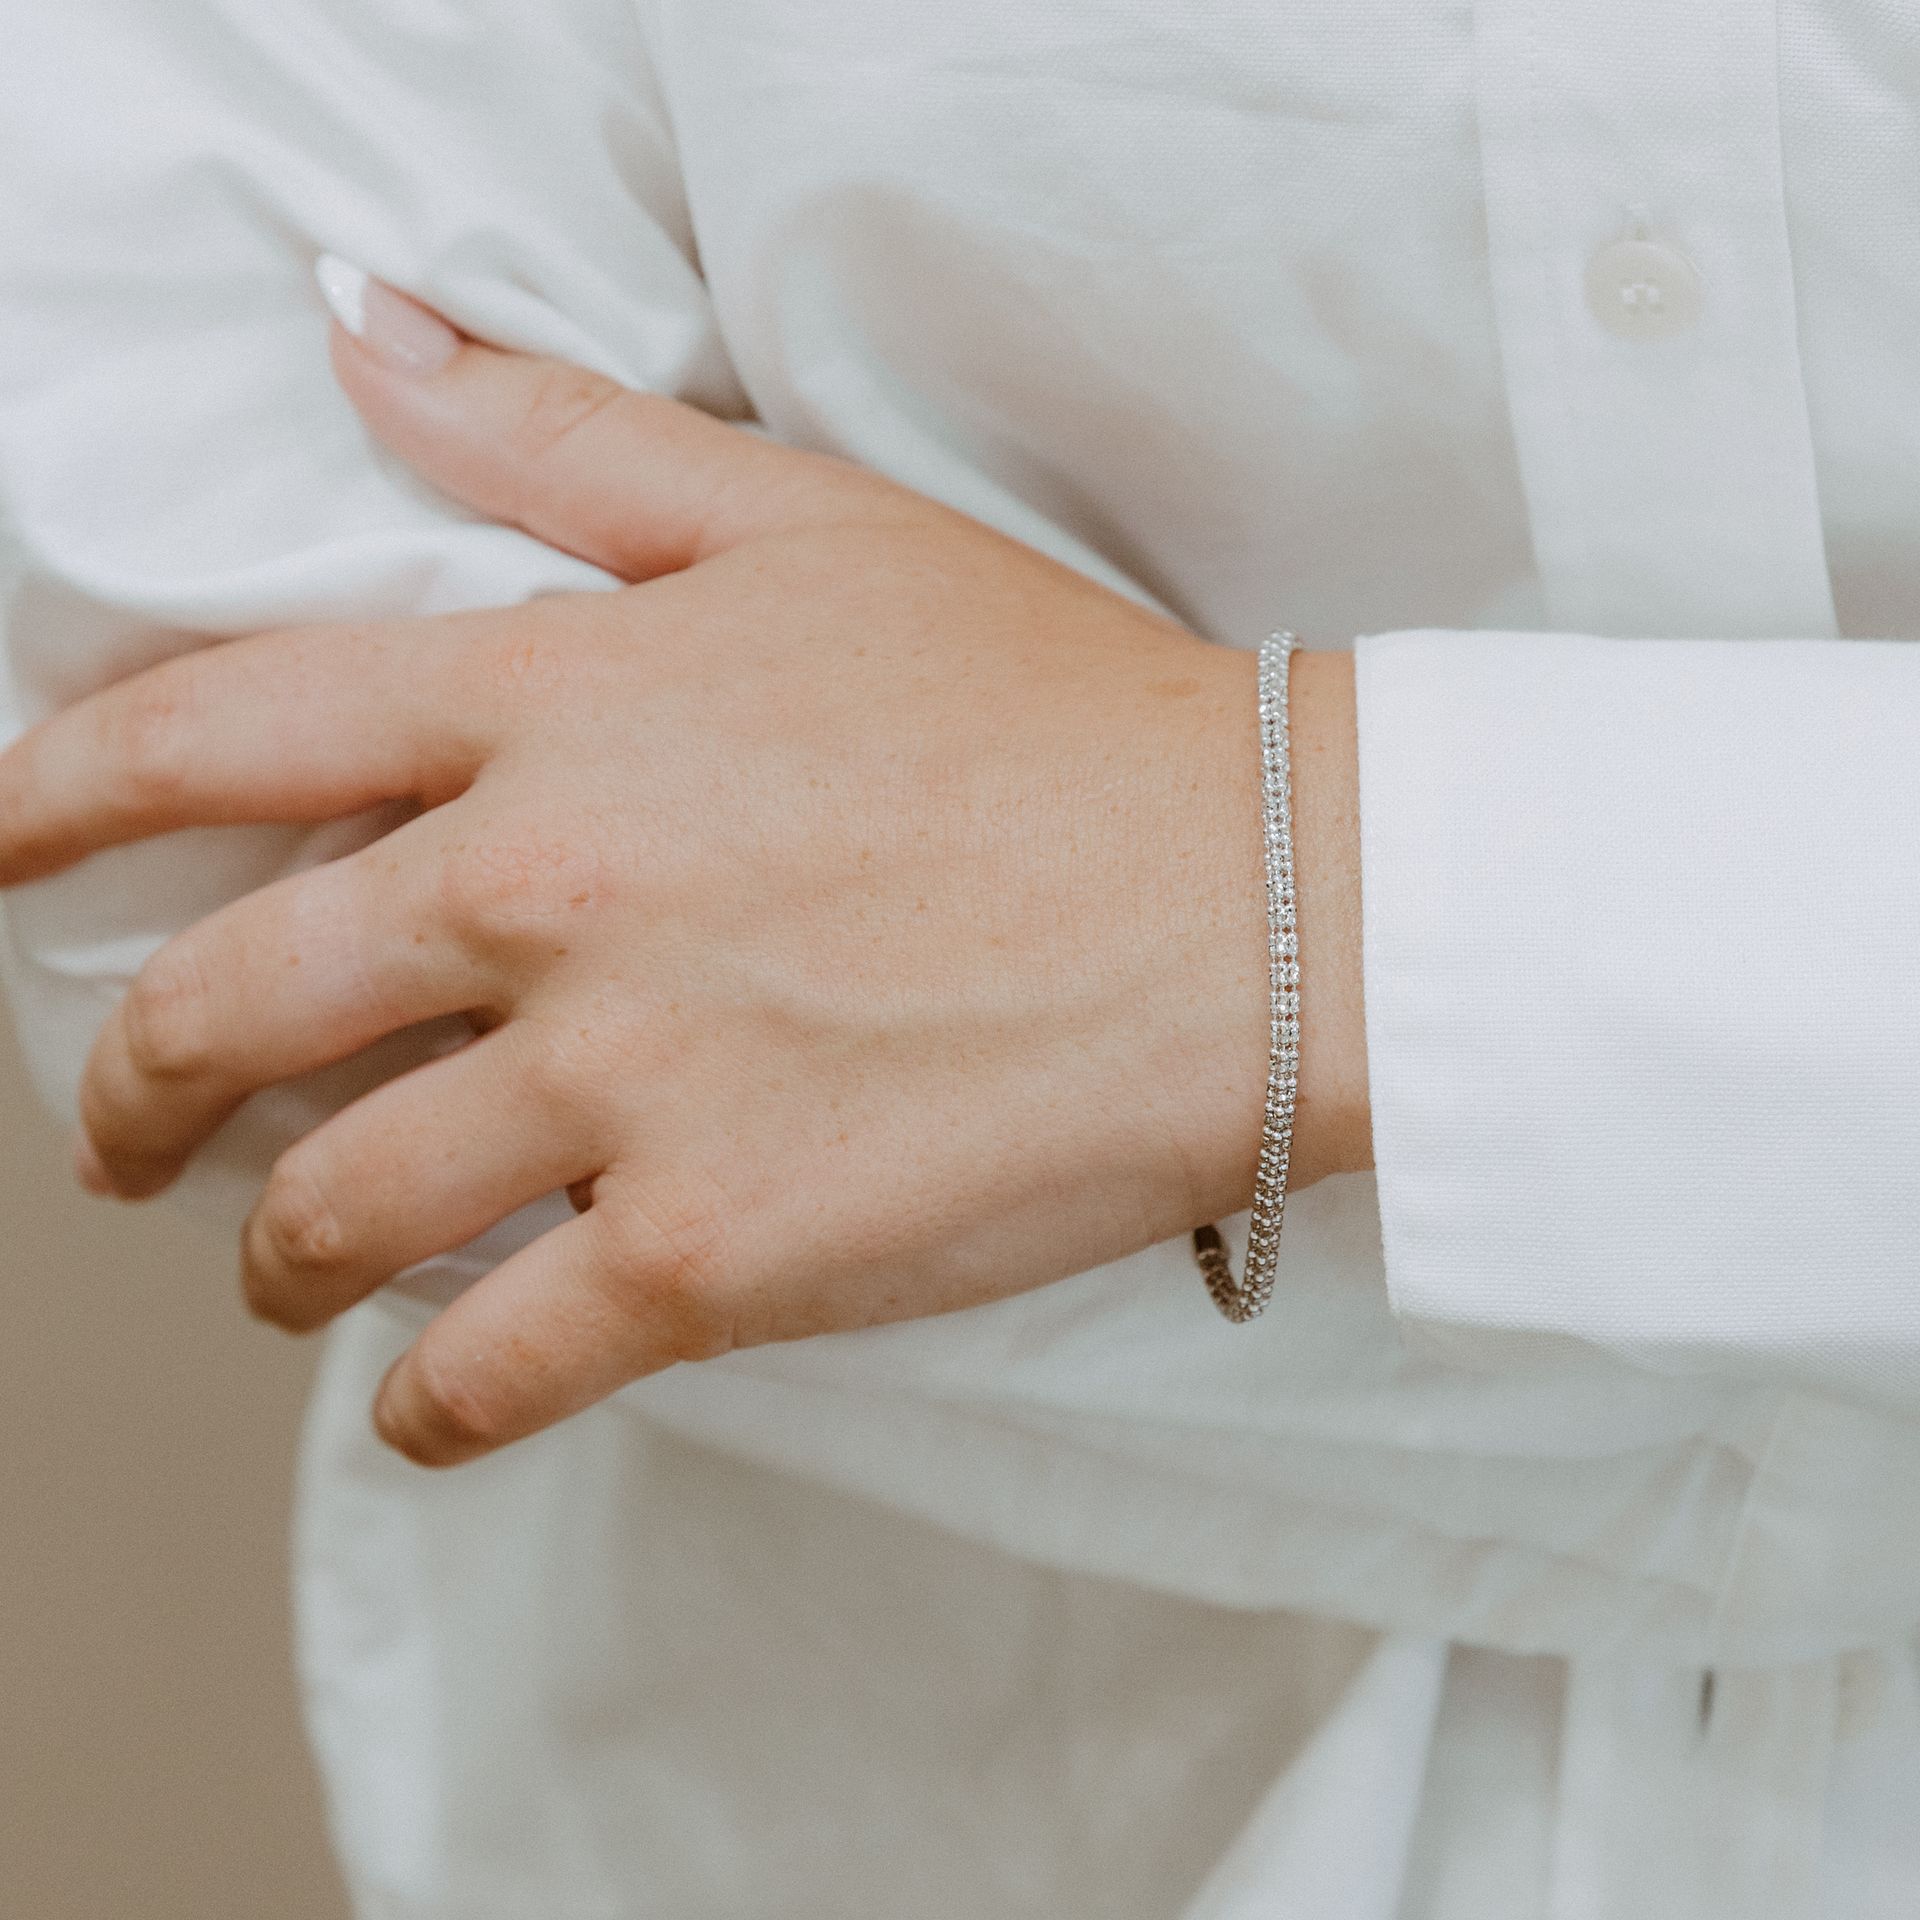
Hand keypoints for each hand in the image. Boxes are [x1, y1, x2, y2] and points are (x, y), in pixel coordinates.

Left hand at [0, 268, 1368, 1465]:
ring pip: (334, 1213)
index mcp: (550, 704)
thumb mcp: (806, 529)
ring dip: (273, 1261)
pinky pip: (489, 1367)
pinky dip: (425, 1403)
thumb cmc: (1054, 711)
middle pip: (223, 1010)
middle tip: (129, 1138)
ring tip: (285, 1272)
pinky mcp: (723, 1253)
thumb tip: (365, 332)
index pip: (203, 737)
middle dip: (132, 1092)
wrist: (1263, 896)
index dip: (42, 802)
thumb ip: (558, 440)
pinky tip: (426, 1399)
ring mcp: (628, 1085)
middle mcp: (549, 892)